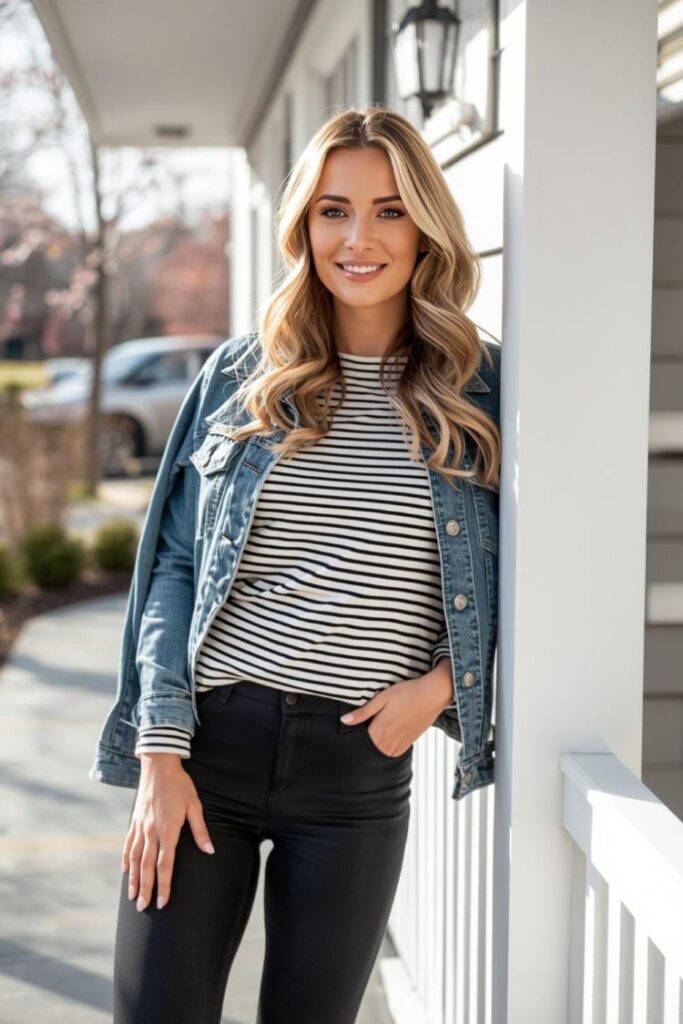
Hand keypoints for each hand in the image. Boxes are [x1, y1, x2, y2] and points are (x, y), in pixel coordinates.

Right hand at [122, 755, 214, 911]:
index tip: (163, 901)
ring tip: (133, 897)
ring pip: (135, 859)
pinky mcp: (134, 821)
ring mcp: (140, 827)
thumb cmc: (180, 785)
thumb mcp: (194, 805)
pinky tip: (125, 871)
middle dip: (146, 888)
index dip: (164, 884)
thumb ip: (200, 830)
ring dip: (134, 879)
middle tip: (144, 908)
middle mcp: (151, 831)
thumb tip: (209, 850)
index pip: (165, 864)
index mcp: (168, 829)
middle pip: (147, 866)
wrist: (159, 766)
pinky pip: (128, 844)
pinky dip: (126, 859)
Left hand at [339, 665, 453, 756]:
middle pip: (369, 751)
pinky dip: (386, 747)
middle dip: (363, 744)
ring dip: (375, 746)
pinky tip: (386, 735)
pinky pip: (392, 752)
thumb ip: (363, 712)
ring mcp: (400, 745)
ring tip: (375, 731)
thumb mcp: (381, 698)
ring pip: (381, 754)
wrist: (432, 695)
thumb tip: (345, 720)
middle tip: (362, 730)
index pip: (359, 743)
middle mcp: (389, 743)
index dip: (353, 737)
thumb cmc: (407, 693)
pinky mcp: (409, 743)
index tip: (350, 730)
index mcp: (380, 731)